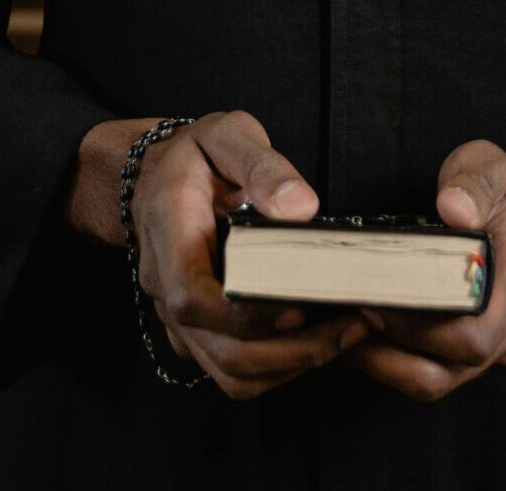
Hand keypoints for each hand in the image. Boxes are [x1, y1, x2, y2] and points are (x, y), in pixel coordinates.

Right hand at [129, 110, 369, 400]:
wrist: (155, 175)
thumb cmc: (194, 154)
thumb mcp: (226, 134)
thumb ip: (262, 165)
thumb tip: (301, 208)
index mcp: (169, 233)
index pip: (192, 296)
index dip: (245, 314)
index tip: (299, 304)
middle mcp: (166, 287)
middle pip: (220, 350)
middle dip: (291, 350)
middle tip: (351, 325)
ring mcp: (178, 317)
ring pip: (229, 372)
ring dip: (289, 366)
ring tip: (343, 335)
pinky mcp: (196, 333)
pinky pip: (232, 371)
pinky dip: (277, 368)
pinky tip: (315, 340)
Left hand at [344, 142, 505, 403]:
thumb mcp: (495, 167)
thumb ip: (474, 183)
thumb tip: (453, 208)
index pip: (473, 334)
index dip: (419, 328)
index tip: (373, 301)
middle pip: (449, 369)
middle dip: (389, 353)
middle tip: (345, 315)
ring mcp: (498, 345)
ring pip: (440, 379)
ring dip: (387, 363)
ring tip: (344, 326)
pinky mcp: (479, 351)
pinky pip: (439, 370)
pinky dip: (397, 358)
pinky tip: (366, 327)